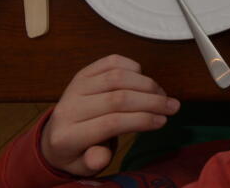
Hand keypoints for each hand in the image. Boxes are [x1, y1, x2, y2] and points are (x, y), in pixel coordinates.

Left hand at [40, 55, 179, 175]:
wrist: (57, 135)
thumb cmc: (77, 152)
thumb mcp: (82, 167)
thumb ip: (92, 162)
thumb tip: (100, 157)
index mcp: (67, 136)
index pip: (110, 123)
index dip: (141, 120)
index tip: (163, 121)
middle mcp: (67, 108)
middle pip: (117, 98)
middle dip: (151, 101)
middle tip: (172, 106)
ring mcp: (75, 87)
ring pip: (117, 77)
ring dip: (146, 84)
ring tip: (161, 95)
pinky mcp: (83, 73)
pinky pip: (112, 62)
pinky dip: (134, 67)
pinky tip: (144, 80)